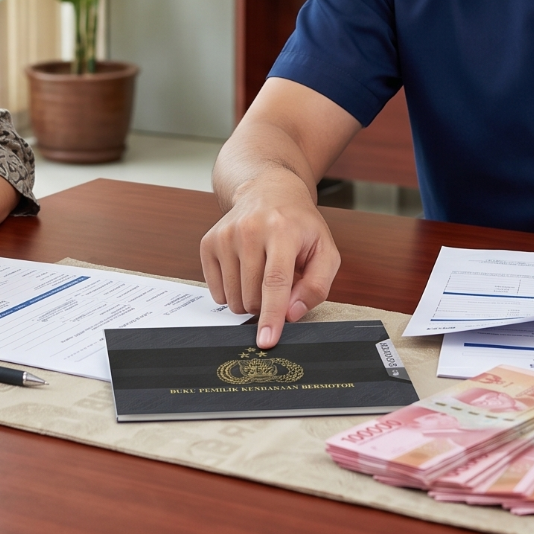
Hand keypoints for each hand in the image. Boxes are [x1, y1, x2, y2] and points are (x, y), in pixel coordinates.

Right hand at [200, 181, 341, 348]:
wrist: (268, 192)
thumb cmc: (300, 226)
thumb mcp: (325, 251)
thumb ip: (316, 286)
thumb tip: (291, 314)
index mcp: (282, 230)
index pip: (275, 281)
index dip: (272, 315)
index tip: (266, 341)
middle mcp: (249, 230)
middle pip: (252, 296)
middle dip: (267, 305)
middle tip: (278, 284)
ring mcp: (224, 236)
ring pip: (233, 299)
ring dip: (249, 300)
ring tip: (262, 275)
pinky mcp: (208, 243)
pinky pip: (217, 292)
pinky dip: (232, 292)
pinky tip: (244, 271)